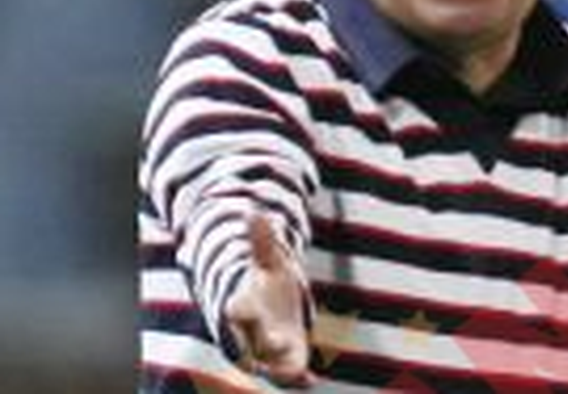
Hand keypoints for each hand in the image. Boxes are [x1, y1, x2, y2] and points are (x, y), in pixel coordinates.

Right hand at [223, 213, 315, 387]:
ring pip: (270, 367)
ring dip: (282, 370)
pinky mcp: (287, 364)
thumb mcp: (269, 262)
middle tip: (275, 340)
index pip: (236, 309)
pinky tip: (312, 381)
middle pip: (251, 343)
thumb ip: (262, 241)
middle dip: (261, 342)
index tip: (235, 305)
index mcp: (245, 307)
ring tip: (297, 373)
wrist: (269, 315)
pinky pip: (291, 378)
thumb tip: (253, 211)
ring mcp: (268, 353)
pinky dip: (299, 381)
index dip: (237, 308)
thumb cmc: (266, 286)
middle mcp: (251, 335)